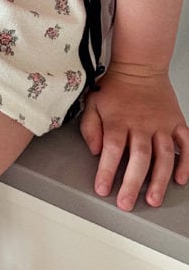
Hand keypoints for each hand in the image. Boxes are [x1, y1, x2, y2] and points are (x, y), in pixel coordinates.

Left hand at [80, 63, 188, 210]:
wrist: (140, 66)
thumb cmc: (114, 87)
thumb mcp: (92, 103)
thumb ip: (90, 127)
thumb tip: (94, 150)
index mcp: (118, 121)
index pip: (112, 149)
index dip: (106, 170)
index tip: (102, 189)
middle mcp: (141, 124)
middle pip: (139, 157)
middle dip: (132, 183)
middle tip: (127, 203)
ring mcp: (161, 125)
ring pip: (164, 155)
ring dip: (159, 179)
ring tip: (154, 199)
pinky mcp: (176, 123)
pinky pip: (186, 144)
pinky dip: (186, 162)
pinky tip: (181, 179)